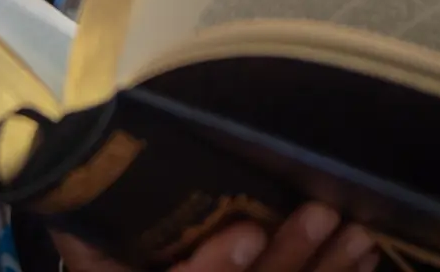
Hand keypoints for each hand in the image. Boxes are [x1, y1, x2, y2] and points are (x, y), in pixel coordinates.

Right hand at [51, 202, 374, 271]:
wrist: (140, 267)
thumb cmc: (114, 257)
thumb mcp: (90, 248)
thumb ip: (87, 227)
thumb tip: (74, 177)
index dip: (213, 269)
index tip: (246, 232)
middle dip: (287, 263)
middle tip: (321, 215)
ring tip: (359, 233)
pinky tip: (366, 256)